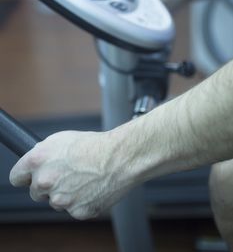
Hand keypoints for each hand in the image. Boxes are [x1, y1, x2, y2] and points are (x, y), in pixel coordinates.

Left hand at [9, 130, 132, 219]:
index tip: (30, 177)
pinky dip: (80, 200)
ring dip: (65, 193)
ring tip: (83, 178)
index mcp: (38, 161)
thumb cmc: (94, 145)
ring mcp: (61, 200)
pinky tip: (90, 187)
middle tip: (66, 174)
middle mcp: (45, 181)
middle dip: (47, 185)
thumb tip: (37, 161)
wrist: (119, 158)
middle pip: (35, 192)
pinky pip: (73, 208)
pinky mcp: (77, 212)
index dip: (25, 176)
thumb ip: (43, 152)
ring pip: (56, 201)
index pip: (17, 177)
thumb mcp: (62, 138)